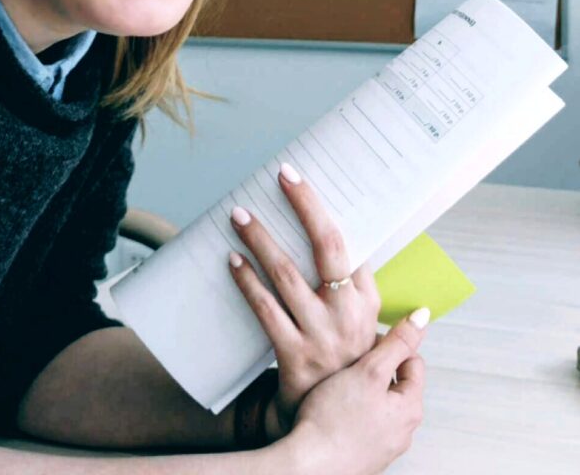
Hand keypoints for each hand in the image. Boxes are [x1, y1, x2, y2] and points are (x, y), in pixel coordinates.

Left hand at [227, 163, 380, 434]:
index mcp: (366, 300)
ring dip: (261, 239)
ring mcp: (322, 334)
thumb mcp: (360, 323)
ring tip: (240, 215)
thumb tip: (333, 234)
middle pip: (327, 247)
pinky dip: (248, 281)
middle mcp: (349, 313)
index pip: (347, 241)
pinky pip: (266, 308)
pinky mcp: (294, 355)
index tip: (295, 178)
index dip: (319, 206)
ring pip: (287, 273)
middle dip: (304, 205)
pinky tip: (233, 261)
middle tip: (281, 176)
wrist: (331, 423)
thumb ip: (351, 283)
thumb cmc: (341, 360)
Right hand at [276, 312, 427, 474]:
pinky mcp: (364, 454)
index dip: (388, 344)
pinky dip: (350, 410)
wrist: (309, 466)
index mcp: (410, 408)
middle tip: (348, 363)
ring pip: (377, 403)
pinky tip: (331, 408)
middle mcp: (402, 430)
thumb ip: (396, 343)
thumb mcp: (368, 371)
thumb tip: (422, 317)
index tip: (362, 343)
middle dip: (372, 367)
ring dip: (360, 389)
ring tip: (336, 385)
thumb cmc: (335, 421)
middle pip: (394, 382)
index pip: (412, 361)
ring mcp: (384, 445)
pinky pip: (363, 422)